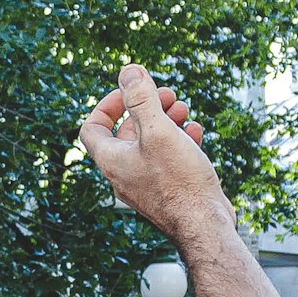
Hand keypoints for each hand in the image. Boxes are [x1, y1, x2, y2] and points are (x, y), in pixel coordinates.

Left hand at [79, 64, 234, 247]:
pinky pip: (167, 160)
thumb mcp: (158, 131)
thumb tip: (128, 71)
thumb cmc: (179, 181)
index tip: (131, 91)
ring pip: (150, 144)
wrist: (204, 225)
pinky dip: (178, 141)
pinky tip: (196, 133)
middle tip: (168, 94)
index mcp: (112, 160)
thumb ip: (140, 98)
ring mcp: (146, 184)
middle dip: (147, 107)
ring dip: (165, 121)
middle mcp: (124, 174)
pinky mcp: (168, 191)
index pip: (92, 127)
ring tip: (184, 110)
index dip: (108, 103)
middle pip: (126, 132)